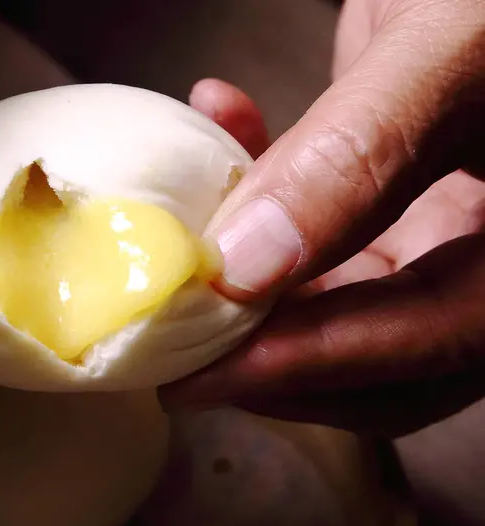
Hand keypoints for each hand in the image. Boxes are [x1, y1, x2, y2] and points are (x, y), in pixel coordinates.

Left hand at [160, 0, 484, 436]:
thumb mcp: (451, 50)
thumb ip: (355, 154)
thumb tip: (242, 265)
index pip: (432, 338)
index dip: (313, 362)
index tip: (202, 373)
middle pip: (382, 349)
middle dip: (269, 355)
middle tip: (174, 352)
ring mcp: (445, 221)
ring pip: (337, 296)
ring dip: (247, 275)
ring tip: (178, 249)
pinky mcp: (397, 189)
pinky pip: (320, 223)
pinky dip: (261, 190)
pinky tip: (220, 121)